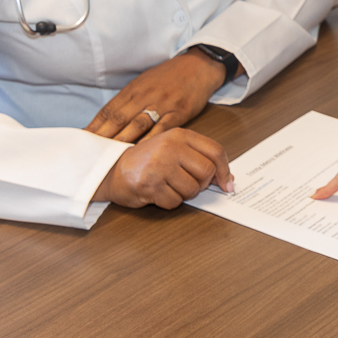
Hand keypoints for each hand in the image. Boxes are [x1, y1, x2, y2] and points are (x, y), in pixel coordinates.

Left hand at [84, 51, 226, 142]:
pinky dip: (150, 142)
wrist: (198, 67)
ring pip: (137, 125)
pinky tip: (141, 154)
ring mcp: (162, 104)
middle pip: (118, 119)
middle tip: (88, 155)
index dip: (93, 127)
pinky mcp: (179, 112)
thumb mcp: (144, 83)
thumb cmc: (169, 77)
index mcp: (133, 89)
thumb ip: (127, 101)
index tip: (80, 142)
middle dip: (101, 138)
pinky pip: (161, 129)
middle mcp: (144, 96)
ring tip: (108, 159)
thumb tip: (107, 121)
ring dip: (121, 142)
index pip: (108, 111)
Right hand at [93, 128, 233, 208]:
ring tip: (169, 185)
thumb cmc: (146, 160)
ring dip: (184, 194)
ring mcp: (159, 166)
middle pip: (207, 172)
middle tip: (188, 183)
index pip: (215, 151)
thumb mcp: (173, 147)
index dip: (224, 170)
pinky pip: (174, 202)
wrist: (110, 170)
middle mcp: (170, 147)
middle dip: (202, 184)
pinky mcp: (149, 186)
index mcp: (180, 135)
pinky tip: (158, 192)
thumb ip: (198, 156)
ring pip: (192, 190)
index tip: (227, 183)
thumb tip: (226, 178)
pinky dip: (169, 202)